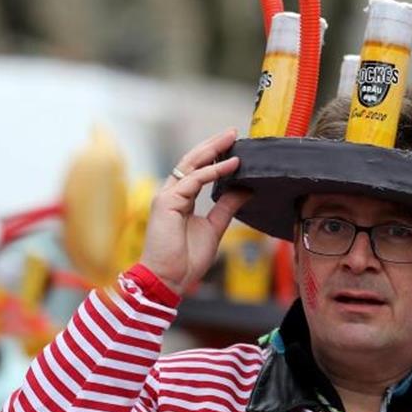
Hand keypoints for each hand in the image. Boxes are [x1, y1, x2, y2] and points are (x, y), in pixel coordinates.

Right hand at [139, 128, 251, 294]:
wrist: (169, 279)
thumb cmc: (186, 259)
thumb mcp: (214, 227)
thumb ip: (227, 207)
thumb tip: (245, 189)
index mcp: (181, 198)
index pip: (198, 169)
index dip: (215, 156)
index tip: (234, 145)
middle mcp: (172, 193)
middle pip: (193, 160)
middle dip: (213, 145)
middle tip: (233, 132)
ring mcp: (167, 196)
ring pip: (191, 165)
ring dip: (213, 151)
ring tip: (233, 140)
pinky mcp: (166, 202)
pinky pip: (193, 180)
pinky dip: (213, 171)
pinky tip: (230, 165)